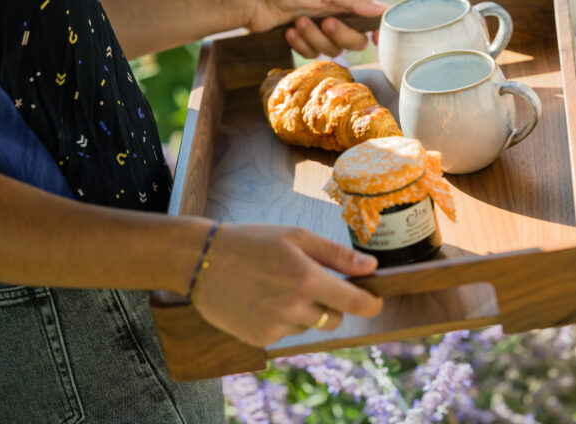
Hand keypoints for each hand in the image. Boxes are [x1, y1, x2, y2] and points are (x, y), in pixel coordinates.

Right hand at [191, 223, 382, 346]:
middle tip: (309, 282)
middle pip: (336, 318)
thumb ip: (336, 254)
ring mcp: (275, 326)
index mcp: (307, 279)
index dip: (371, 304)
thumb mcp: (296, 237)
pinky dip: (281, 320)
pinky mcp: (259, 338)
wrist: (201, 259)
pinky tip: (262, 300)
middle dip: (332, 304)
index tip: (374, 300)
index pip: (357, 304)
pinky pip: (285, 333)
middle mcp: (294, 307)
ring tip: (276, 287)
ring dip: (303, 312)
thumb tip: (370, 268)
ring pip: (309, 326)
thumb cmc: (252, 241)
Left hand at [242, 0, 385, 57]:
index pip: (370, 20)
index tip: (377, 39)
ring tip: (297, 21)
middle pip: (355, 42)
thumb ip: (353, 0)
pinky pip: (312, 54)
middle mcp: (336, 17)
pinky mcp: (303, 44)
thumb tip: (382, 9)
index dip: (377, 31)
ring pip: (332, 50)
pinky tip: (288, 32)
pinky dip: (301, 44)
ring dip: (314, 37)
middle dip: (340, 34)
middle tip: (325, 21)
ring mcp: (319, 32)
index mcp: (344, 1)